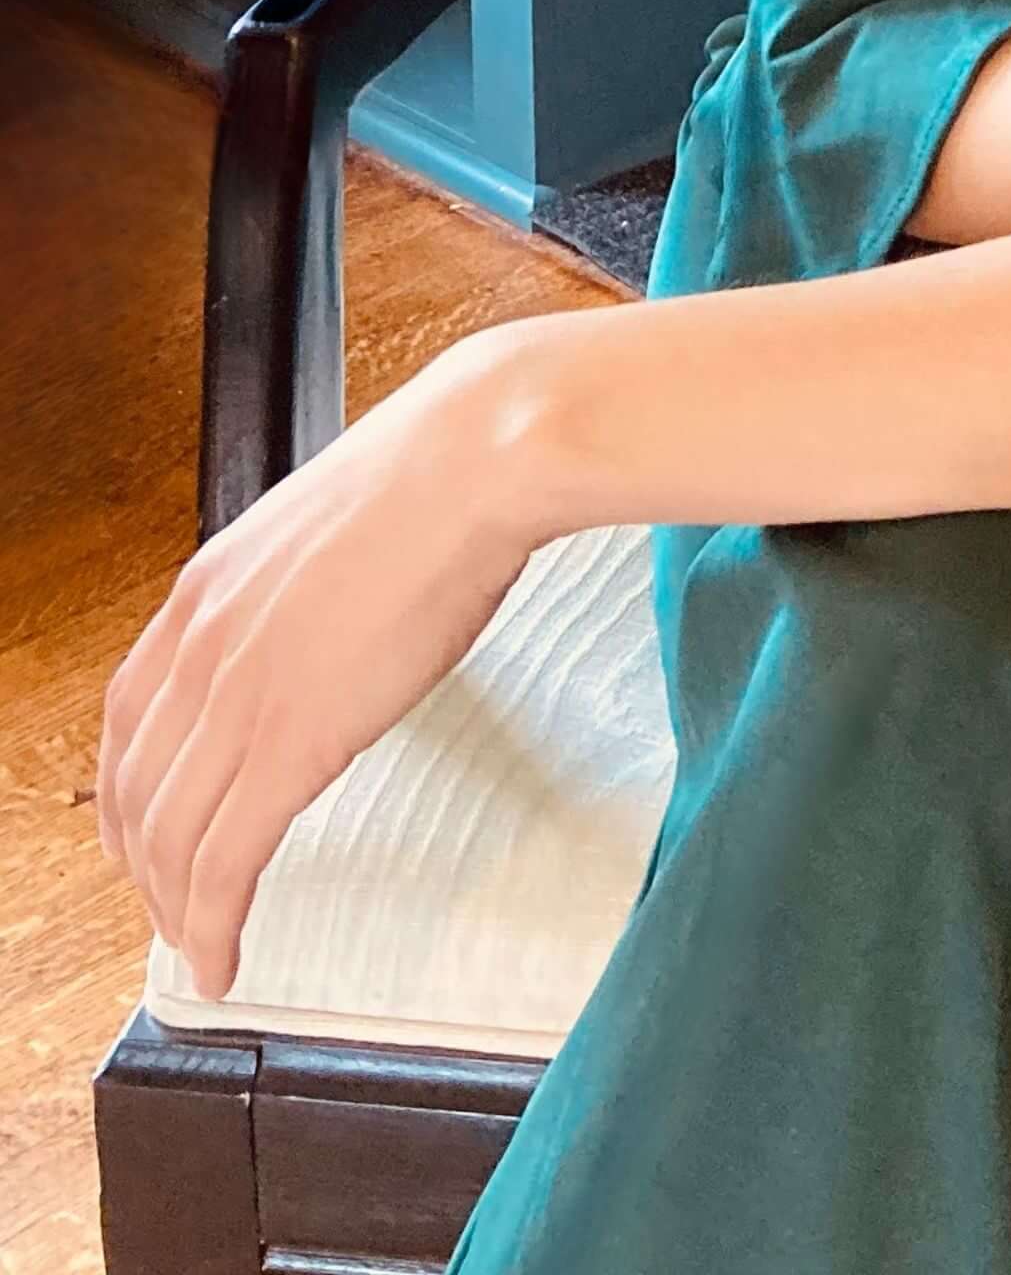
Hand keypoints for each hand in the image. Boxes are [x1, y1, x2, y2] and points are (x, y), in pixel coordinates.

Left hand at [97, 335, 547, 1004]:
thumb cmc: (435, 473)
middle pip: (137, 792)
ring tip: (201, 949)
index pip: (126, 721)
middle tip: (172, 909)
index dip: (127, 794)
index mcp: (205, 591)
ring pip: (170, 840)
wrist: (478, 459)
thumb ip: (298, 583)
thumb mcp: (328, 525)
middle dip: (145, 867)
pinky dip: (213, 926)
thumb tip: (321, 614)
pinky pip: (226, 862)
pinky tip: (224, 959)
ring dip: (176, 912)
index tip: (145, 832)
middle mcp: (201, 647)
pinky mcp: (294, 742)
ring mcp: (241, 695)